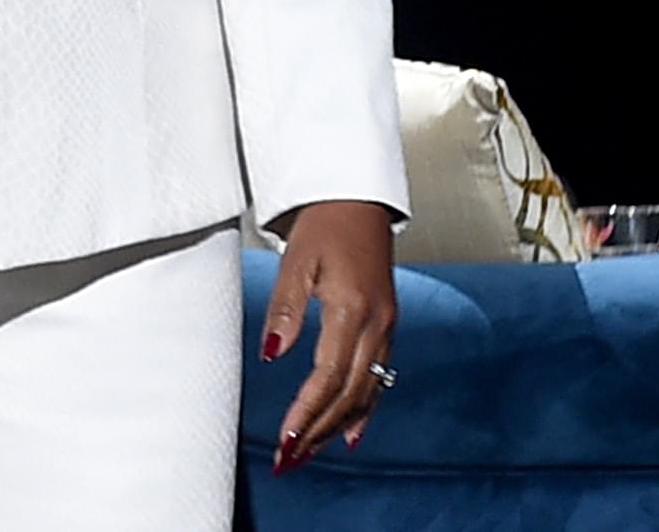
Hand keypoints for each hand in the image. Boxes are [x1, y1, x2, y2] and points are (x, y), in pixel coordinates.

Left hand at [260, 199, 397, 470]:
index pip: (328, 376)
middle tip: (290, 458)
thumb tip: (271, 354)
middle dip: (319, 430)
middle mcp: (376, 325)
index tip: (285, 438)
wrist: (359, 200)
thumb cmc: (324, 223)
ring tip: (310, 452)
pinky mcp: (387, 326)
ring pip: (366, 392)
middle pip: (349, 393)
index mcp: (352, 309)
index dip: (307, 411)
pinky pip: (379, 378)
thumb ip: (284, 309)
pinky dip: (364, 409)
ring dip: (338, 427)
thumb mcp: (296, 260)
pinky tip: (352, 432)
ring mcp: (386, 328)